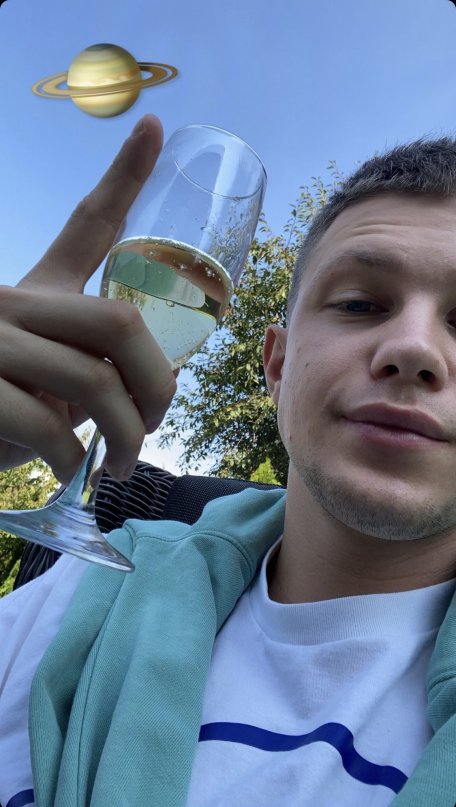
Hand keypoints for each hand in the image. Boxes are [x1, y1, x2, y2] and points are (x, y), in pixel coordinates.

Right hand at [0, 115, 176, 483]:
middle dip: (157, 382)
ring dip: (125, 435)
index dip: (122, 176)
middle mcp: (11, 301)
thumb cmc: (1, 408)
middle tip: (155, 423)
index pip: (85, 225)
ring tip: (119, 465)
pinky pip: (50, 426)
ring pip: (94, 379)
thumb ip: (93, 364)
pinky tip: (71, 473)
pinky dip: (75, 460)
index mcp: (35, 290)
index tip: (153, 126)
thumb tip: (157, 384)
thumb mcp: (48, 378)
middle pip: (119, 320)